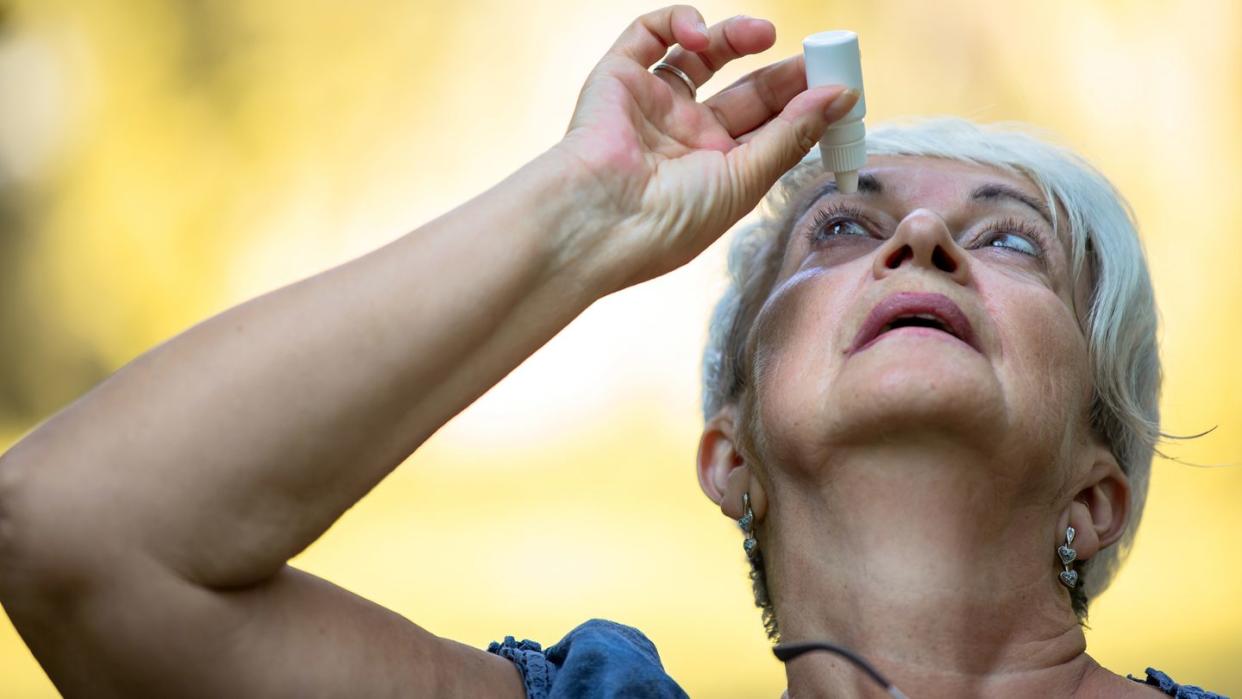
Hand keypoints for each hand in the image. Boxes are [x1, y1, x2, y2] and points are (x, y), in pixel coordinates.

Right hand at [551, 5, 857, 291]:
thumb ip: (792, 133)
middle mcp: (685, 138)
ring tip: (764, 33)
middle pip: (745, 92)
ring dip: (735, 38)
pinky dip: (678, 22)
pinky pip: (648, 35)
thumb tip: (843, 96)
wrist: (601, 219)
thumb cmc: (671, 219)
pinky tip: (700, 33)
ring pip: (700, 57)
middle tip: (816, 55)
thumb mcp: (745, 181)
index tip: (837, 86)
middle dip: (782, 73)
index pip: (769, 128)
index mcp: (717, 172)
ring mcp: (651, 105)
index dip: (804, 104)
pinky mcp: (617, 78)